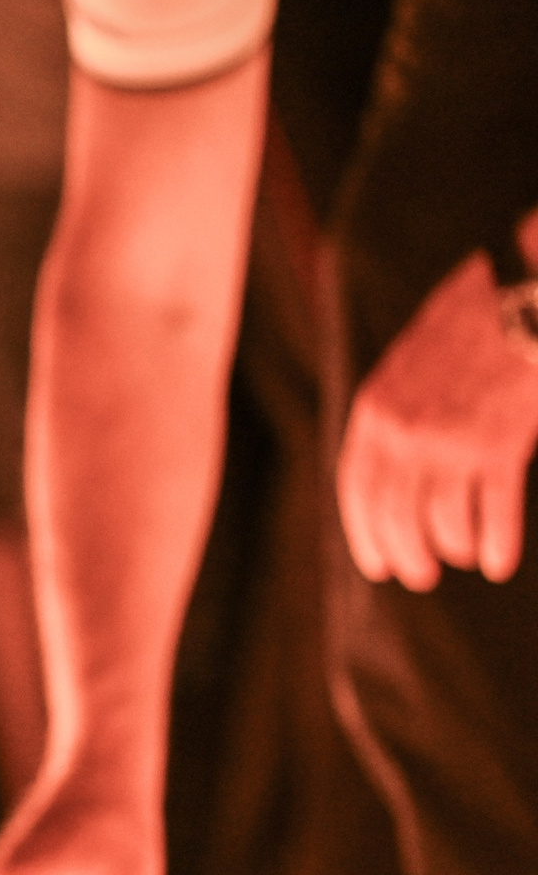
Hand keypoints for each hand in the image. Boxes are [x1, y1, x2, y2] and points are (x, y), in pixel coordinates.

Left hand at [339, 248, 537, 590]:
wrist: (518, 298)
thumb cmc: (468, 329)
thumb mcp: (406, 367)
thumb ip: (390, 415)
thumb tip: (386, 473)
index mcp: (373, 410)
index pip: (357, 490)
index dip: (365, 535)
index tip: (377, 566)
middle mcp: (404, 431)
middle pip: (394, 516)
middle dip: (406, 554)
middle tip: (420, 576)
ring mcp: (451, 440)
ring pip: (442, 521)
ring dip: (452, 549)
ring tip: (462, 558)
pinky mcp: (500, 445)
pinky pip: (493, 514)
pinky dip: (496, 545)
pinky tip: (498, 562)